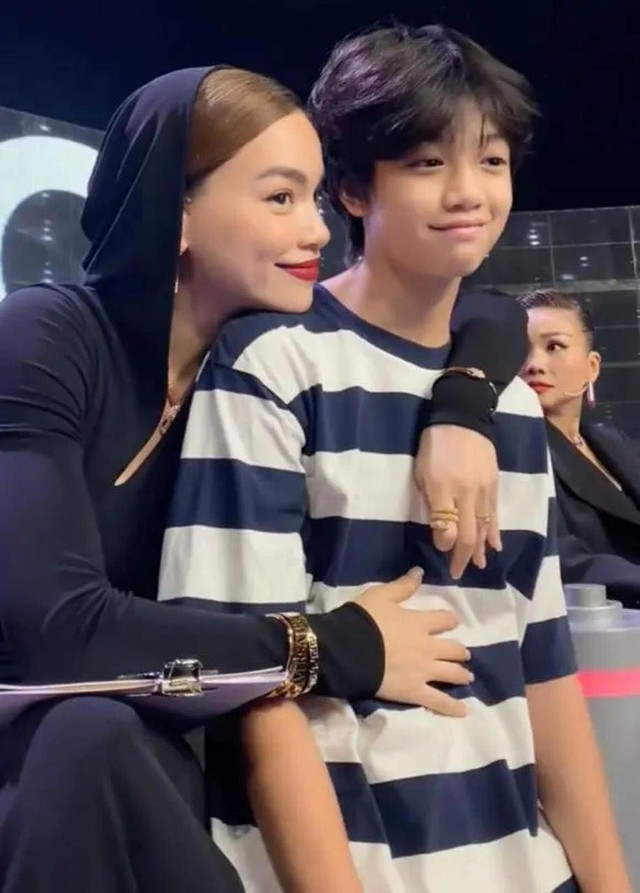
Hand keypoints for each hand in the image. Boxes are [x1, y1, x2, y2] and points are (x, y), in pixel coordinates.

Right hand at [354, 568, 471, 716]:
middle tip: (464, 653)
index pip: (443, 620)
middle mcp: (428, 647)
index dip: (449, 620)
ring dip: (461, 674)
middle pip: (452, 649)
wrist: (349, 650)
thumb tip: (420, 572)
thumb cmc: (363, 620)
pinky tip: (463, 711)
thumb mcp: (380, 595)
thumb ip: (402, 586)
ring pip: (451, 673)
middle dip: (460, 651)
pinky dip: (452, 707)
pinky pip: (438, 701)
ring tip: (468, 676)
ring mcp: (424, 671)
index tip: (452, 621)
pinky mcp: (415, 691)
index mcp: (419, 623)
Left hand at [414, 425, 501, 579]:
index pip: (446, 527)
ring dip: (480, 549)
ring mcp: (483, 490)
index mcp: (443, 488)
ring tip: (478, 566)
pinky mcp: (494, 486)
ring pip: (484, 527)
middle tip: (458, 573)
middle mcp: (466, 493)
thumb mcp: (422, 472)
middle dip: (463, 556)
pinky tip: (495, 546)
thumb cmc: (434, 446)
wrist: (463, 419)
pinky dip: (495, 532)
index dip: (444, 544)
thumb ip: (431, 501)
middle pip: (468, 533)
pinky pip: (495, 515)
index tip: (440, 550)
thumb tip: (440, 531)